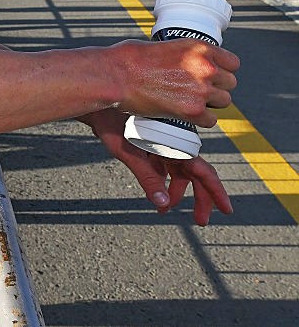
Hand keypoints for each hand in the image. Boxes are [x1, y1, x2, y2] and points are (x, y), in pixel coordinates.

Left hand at [81, 109, 231, 224]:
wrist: (99, 106)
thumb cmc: (111, 124)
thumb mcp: (128, 152)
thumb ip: (147, 178)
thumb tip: (162, 204)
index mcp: (175, 143)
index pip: (203, 171)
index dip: (216, 191)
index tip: (227, 210)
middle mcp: (174, 144)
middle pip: (195, 175)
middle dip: (200, 199)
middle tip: (200, 220)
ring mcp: (164, 146)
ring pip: (179, 174)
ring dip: (176, 193)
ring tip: (165, 211)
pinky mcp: (153, 147)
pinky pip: (165, 169)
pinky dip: (163, 184)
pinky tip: (157, 198)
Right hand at [112, 39, 238, 126]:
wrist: (114, 76)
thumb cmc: (128, 59)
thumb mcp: (161, 46)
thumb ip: (179, 54)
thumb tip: (178, 62)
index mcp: (200, 48)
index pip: (233, 63)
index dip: (223, 70)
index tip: (213, 76)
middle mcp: (206, 67)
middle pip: (229, 84)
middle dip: (216, 88)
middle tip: (198, 91)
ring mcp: (201, 89)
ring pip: (223, 102)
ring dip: (210, 105)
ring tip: (192, 104)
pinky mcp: (192, 110)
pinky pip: (210, 120)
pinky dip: (200, 120)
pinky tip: (188, 117)